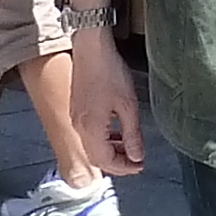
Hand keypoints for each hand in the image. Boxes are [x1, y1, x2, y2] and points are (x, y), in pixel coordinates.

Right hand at [67, 32, 149, 176]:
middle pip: (96, 157)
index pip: (106, 161)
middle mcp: (79, 127)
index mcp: (90, 128)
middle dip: (117, 163)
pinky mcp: (76, 110)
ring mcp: (75, 118)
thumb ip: (132, 134)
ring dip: (110, 152)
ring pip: (91, 147)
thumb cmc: (109, 71)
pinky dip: (103, 139)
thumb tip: (137, 156)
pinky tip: (116, 132)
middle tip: (136, 161)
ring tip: (129, 148)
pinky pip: (88, 134)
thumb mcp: (128, 105)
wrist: (91, 48)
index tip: (140, 165)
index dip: (124, 168)